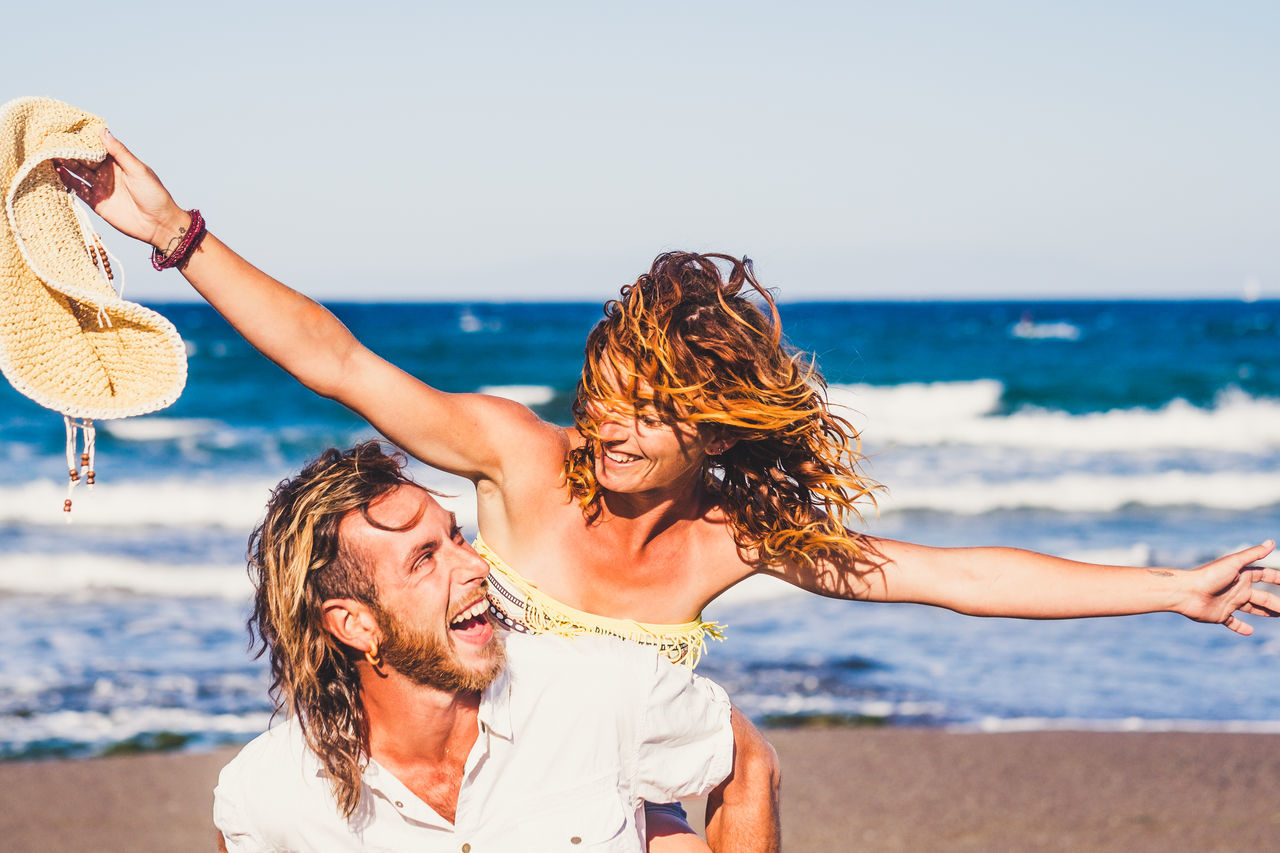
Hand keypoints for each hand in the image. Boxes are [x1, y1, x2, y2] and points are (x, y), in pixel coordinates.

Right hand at [53, 128, 189, 250]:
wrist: (158, 224)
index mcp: (118, 161)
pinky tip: (56, 171)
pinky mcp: (96, 202)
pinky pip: (78, 189)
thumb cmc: (155, 195)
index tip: (66, 128)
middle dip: (69, 150)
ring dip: (64, 163)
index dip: (83, 138)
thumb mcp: (138, 170)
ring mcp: (100, 186)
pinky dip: (66, 181)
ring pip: (77, 172)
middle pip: (84, 158)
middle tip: (51, 140)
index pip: (96, 146)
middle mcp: (107, 172)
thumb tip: (102, 130)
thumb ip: (119, 152)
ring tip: (49, 153)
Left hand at [1180, 540, 1278, 634]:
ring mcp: (1229, 602)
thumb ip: (1253, 554)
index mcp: (1241, 575)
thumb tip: (1271, 542)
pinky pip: (1233, 622)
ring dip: (1265, 612)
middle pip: (1262, 596)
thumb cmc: (1209, 575)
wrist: (1186, 592)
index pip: (1263, 575)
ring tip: (1278, 616)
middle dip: (1276, 602)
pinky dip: (1240, 627)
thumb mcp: (1234, 563)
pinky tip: (1249, 632)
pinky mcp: (1220, 615)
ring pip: (1252, 609)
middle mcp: (1237, 589)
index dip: (1276, 578)